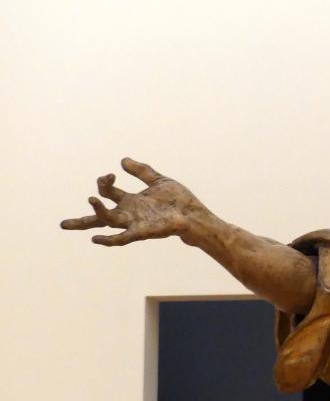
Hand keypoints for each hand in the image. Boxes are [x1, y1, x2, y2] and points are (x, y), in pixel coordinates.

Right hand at [61, 158, 210, 245]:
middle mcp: (129, 214)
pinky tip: (96, 239)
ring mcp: (134, 223)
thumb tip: (122, 160)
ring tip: (91, 200)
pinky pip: (122, 238)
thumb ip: (141, 171)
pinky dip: (109, 240)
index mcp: (131, 202)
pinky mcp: (142, 232)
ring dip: (98, 213)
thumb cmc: (179, 201)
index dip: (104, 183)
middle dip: (82, 221)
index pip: (108, 193)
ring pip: (109, 221)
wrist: (195, 214)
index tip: (109, 175)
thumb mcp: (158, 181)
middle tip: (63, 225)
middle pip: (100, 217)